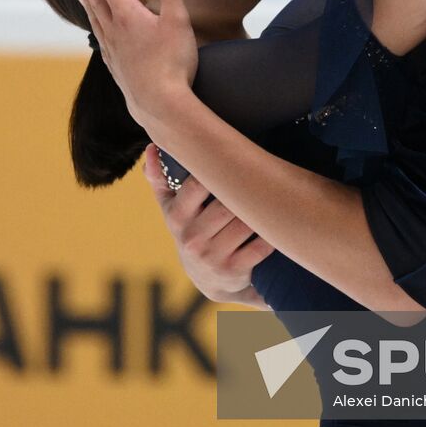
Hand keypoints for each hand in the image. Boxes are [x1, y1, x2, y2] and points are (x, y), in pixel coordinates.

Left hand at [70, 0, 196, 129]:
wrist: (160, 105)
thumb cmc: (172, 63)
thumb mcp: (177, 21)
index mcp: (128, 15)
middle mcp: (114, 30)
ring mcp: (113, 51)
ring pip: (96, 20)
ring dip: (87, 3)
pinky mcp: (117, 68)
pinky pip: (101, 42)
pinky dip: (97, 30)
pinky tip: (99, 34)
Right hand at [143, 144, 274, 306]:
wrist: (206, 278)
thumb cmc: (190, 229)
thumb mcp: (171, 207)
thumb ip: (160, 178)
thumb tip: (151, 148)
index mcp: (175, 216)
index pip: (195, 186)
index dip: (215, 171)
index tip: (231, 159)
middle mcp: (191, 238)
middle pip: (226, 205)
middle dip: (244, 192)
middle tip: (261, 176)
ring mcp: (211, 257)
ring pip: (244, 224)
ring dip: (259, 211)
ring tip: (270, 196)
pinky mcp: (232, 271)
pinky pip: (259, 247)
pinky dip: (269, 234)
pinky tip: (273, 224)